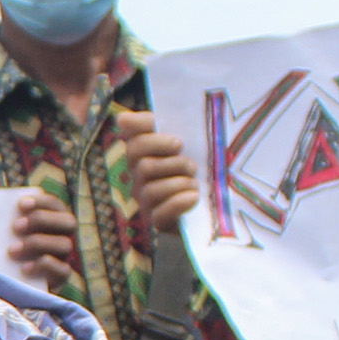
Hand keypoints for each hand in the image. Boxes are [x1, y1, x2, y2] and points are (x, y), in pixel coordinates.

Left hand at [5, 188, 79, 291]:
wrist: (5, 288)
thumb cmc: (0, 253)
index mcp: (52, 221)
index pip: (55, 205)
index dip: (42, 202)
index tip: (20, 205)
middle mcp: (62, 237)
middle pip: (68, 222)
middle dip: (42, 220)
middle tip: (15, 227)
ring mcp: (63, 257)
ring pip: (64, 244)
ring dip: (38, 243)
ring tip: (12, 250)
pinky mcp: (60, 278)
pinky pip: (63, 270)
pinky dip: (44, 266)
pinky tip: (24, 268)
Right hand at [112, 109, 199, 230]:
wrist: (217, 198)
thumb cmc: (197, 163)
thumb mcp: (185, 138)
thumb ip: (154, 125)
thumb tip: (121, 117)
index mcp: (143, 155)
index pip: (135, 144)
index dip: (155, 143)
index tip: (179, 144)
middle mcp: (139, 178)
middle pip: (143, 168)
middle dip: (174, 165)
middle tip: (192, 167)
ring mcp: (146, 201)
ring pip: (151, 191)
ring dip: (179, 184)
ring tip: (195, 183)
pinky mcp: (158, 222)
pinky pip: (159, 215)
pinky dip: (178, 204)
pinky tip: (194, 197)